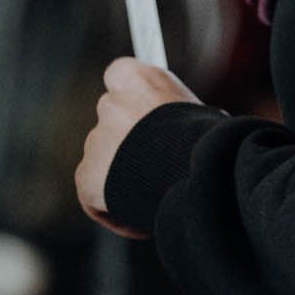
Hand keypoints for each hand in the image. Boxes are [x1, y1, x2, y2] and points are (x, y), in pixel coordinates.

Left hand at [75, 57, 200, 236]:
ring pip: (103, 161)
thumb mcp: (197, 115)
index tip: (143, 117)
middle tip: (154, 167)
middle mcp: (111, 103)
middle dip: (126, 143)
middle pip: (111, 122)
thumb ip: (172, 114)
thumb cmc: (208, 145)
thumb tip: (177, 128)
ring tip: (154, 195)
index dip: (130, 100)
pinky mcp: (85, 175)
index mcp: (138, 79)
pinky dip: (111, 208)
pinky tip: (141, 218)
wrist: (197, 176)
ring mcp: (95, 140)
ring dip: (121, 176)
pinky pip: (94, 195)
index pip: (120, 77)